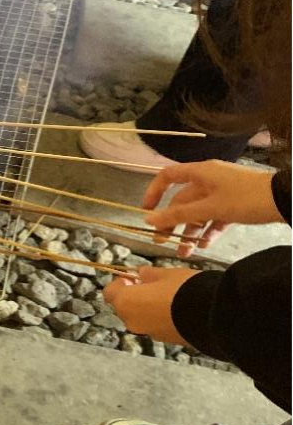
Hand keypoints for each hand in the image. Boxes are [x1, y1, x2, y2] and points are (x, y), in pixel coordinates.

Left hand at [103, 266, 198, 344]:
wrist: (212, 316)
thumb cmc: (184, 289)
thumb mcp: (166, 274)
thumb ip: (150, 275)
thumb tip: (141, 274)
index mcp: (126, 302)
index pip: (110, 293)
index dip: (120, 283)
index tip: (132, 276)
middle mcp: (132, 321)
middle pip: (124, 307)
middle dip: (134, 296)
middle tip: (150, 284)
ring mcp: (149, 333)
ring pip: (141, 318)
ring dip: (148, 308)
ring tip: (167, 295)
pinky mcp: (166, 340)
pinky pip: (156, 326)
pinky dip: (160, 317)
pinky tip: (177, 308)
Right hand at [143, 160, 280, 256]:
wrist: (284, 199)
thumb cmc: (244, 199)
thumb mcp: (209, 208)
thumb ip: (178, 215)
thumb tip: (149, 219)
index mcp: (200, 172)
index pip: (167, 176)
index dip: (153, 192)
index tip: (146, 212)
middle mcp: (208, 179)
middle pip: (182, 200)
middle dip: (172, 222)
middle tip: (162, 242)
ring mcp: (222, 192)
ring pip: (198, 212)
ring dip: (190, 231)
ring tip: (184, 252)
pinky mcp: (234, 204)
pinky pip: (215, 217)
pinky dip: (209, 230)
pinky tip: (205, 245)